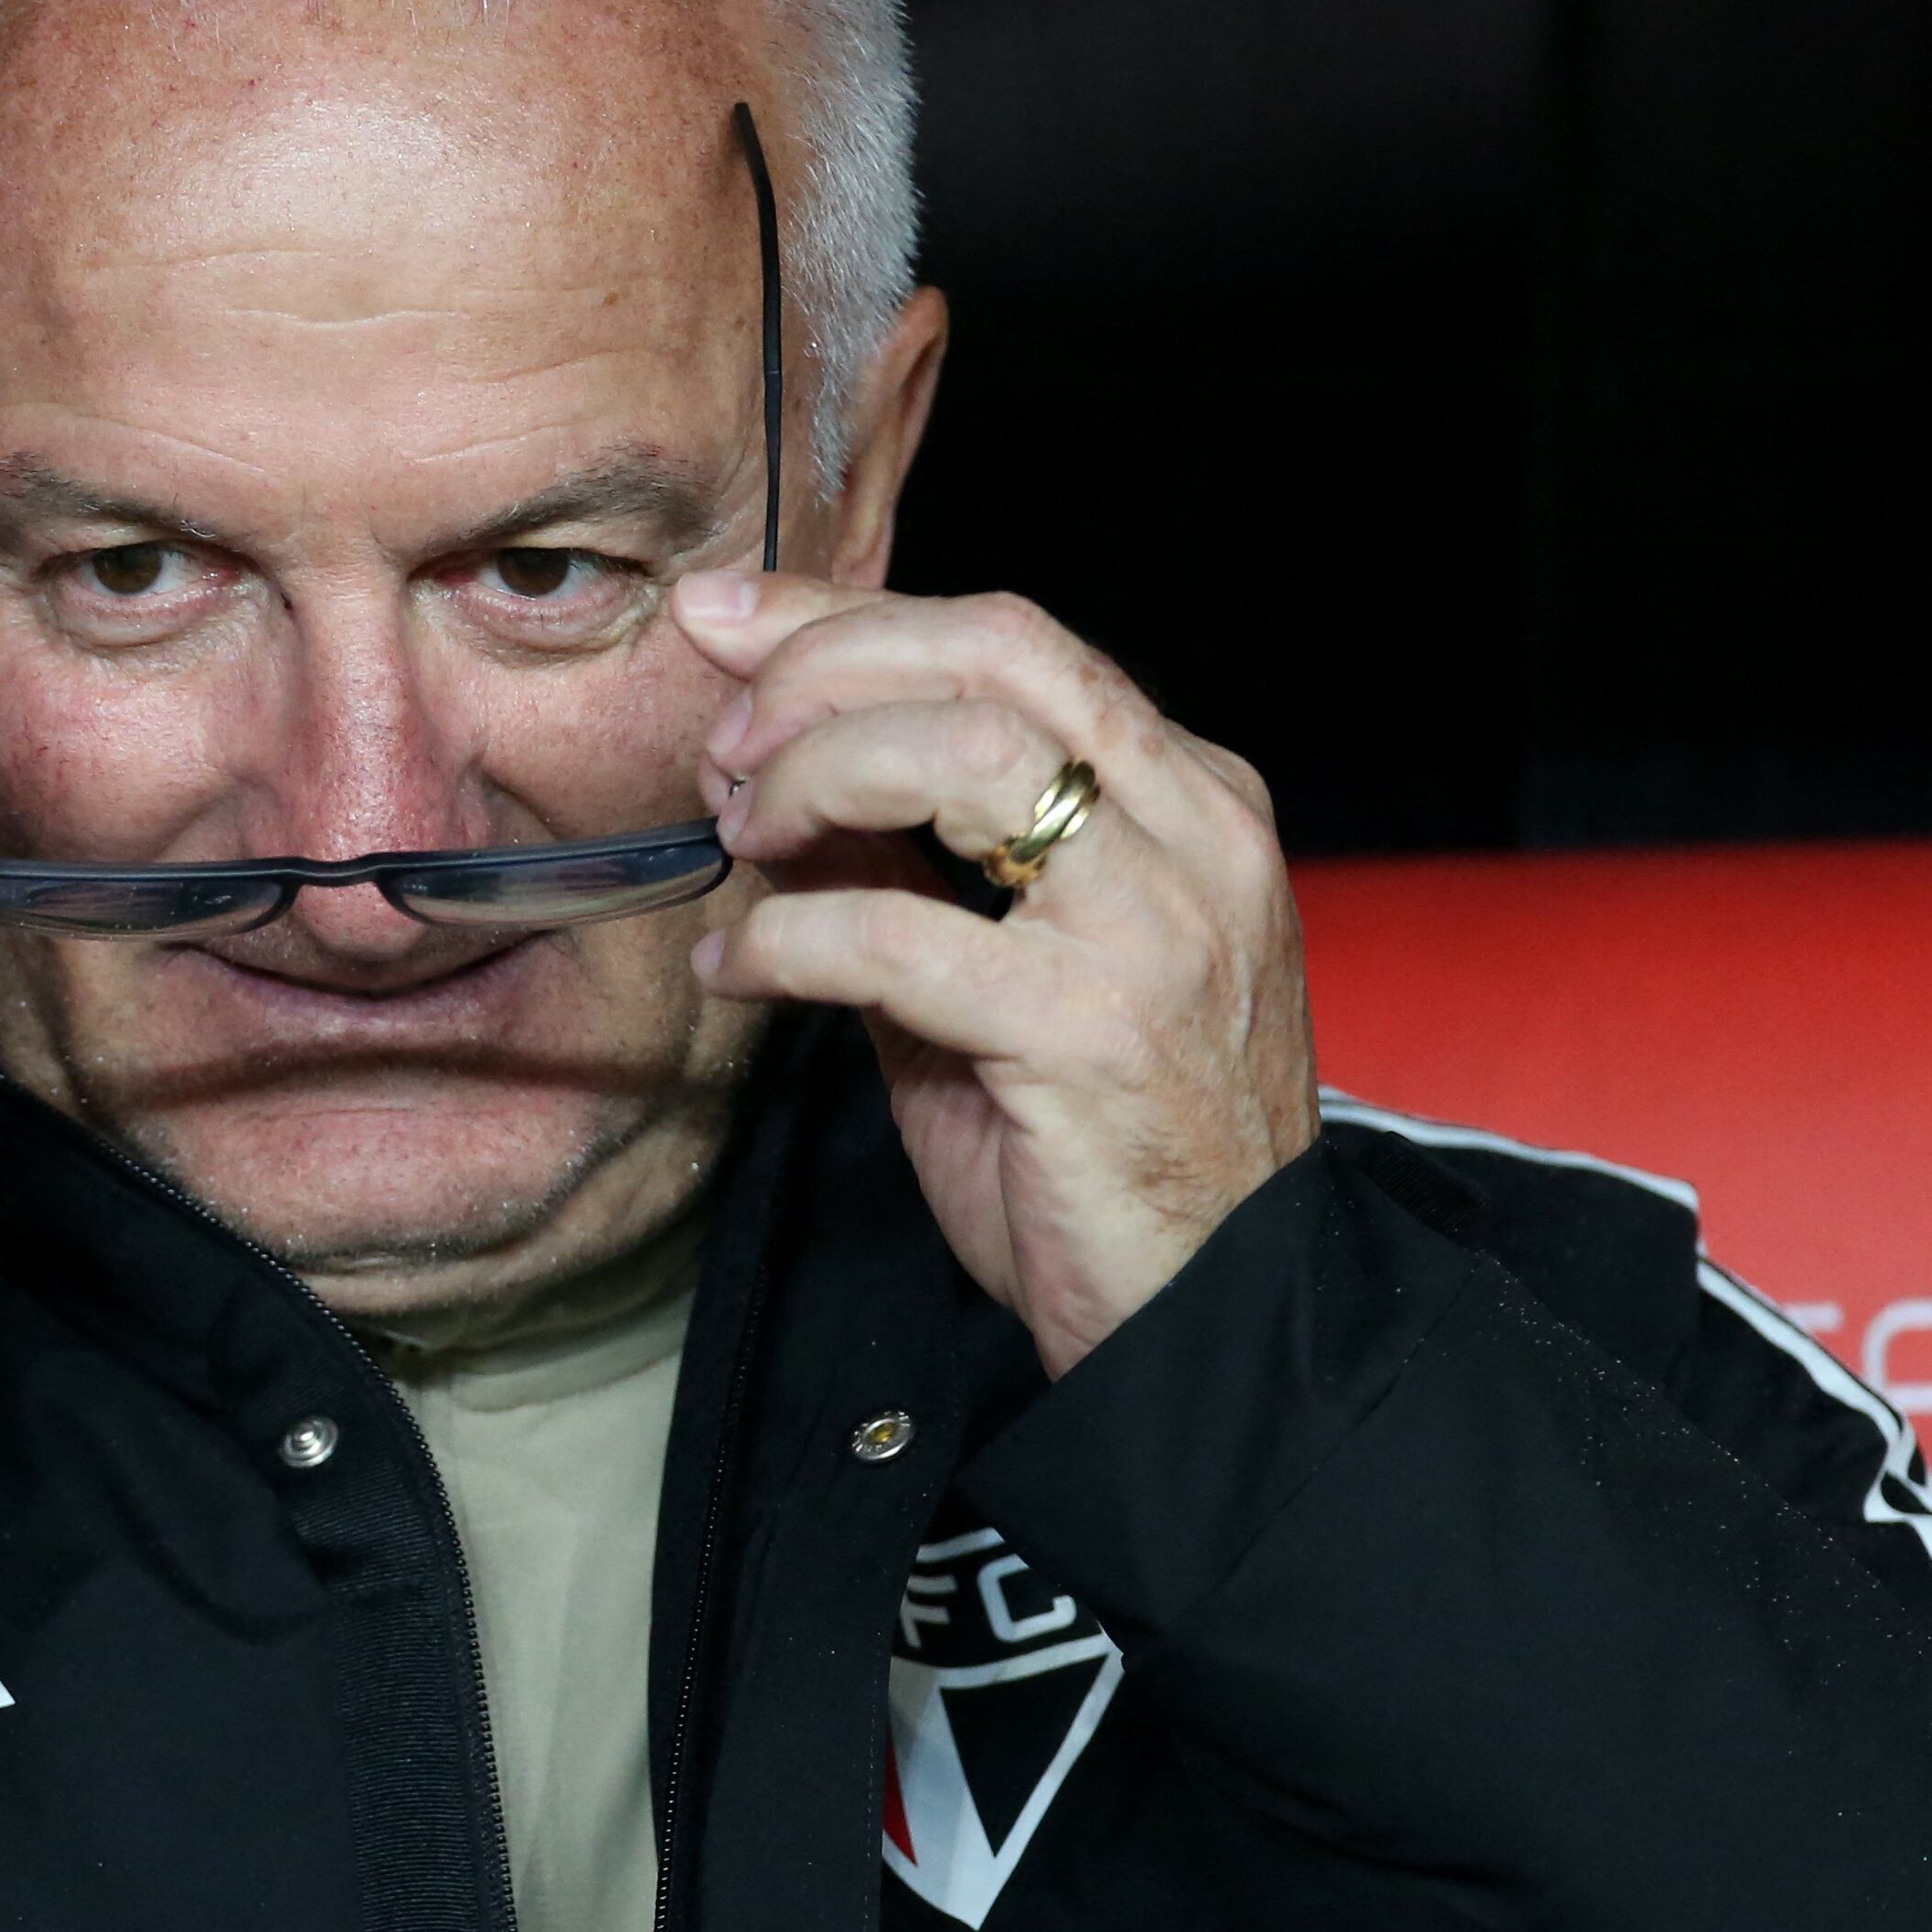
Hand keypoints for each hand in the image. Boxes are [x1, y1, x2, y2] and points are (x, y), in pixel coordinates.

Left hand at [675, 574, 1317, 1375]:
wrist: (1206, 1314)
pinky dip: (785, 937)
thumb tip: (769, 759)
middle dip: (827, 668)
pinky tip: (736, 969)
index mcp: (1190, 796)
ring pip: (957, 754)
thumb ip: (904, 852)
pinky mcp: (1091, 1029)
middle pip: (993, 654)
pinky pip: (895, 935)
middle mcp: (1194, 834)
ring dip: (812, 776)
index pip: (1011, 641)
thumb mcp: (993, 961)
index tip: (725, 622)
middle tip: (729, 742)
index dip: (849, 617)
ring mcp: (1154, 926)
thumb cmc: (1096, 1140)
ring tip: (740, 839)